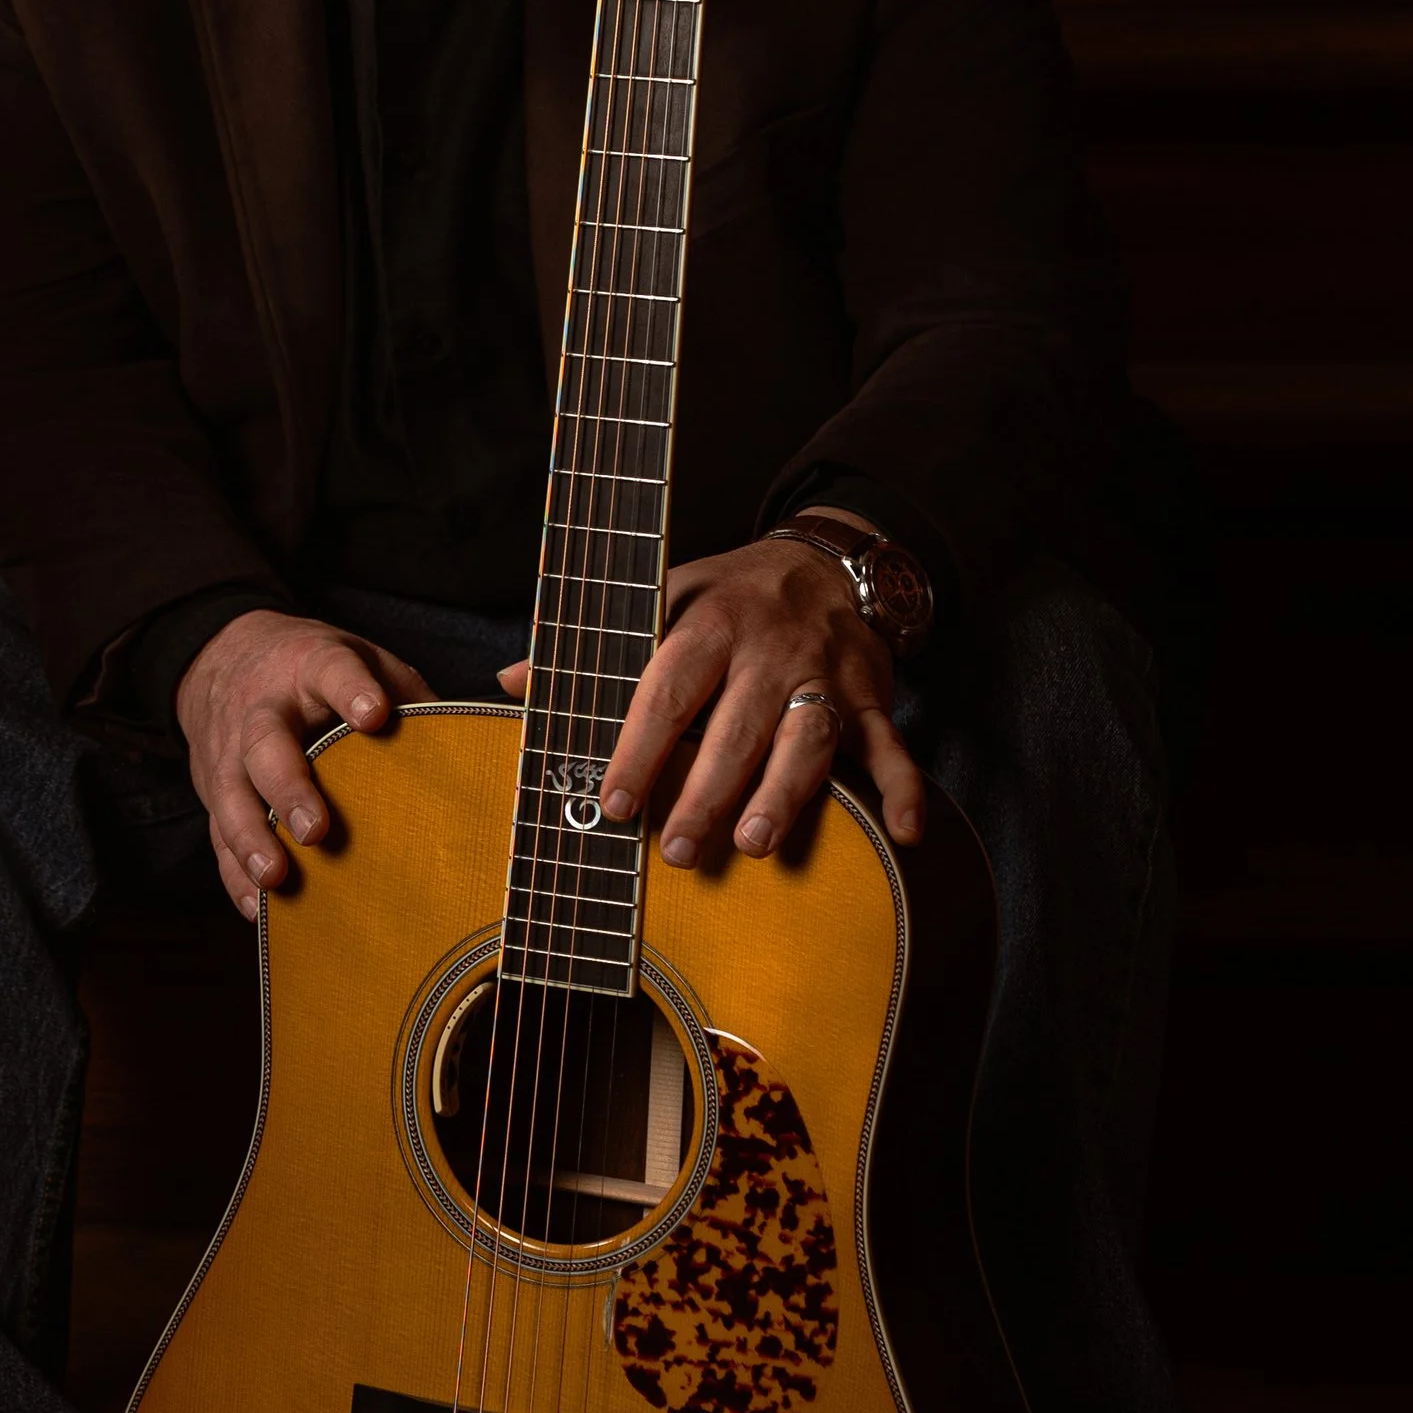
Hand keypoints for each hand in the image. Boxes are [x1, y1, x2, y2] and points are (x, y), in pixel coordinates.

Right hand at [177, 609, 431, 917]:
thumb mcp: (359, 656)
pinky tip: (258, 906)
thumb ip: (404, 694)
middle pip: (266, 744)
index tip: (374, 715)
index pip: (331, 671)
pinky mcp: (212, 788)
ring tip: (275, 876)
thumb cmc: (310, 670)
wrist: (223, 656)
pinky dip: (234, 873)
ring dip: (251, 840)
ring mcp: (230, 751)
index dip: (351, 691)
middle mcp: (264, 708)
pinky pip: (217, 835)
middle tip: (316, 830)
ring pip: (231, 795)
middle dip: (288, 787)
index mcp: (310, 666)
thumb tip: (467, 745)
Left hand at [497, 508, 923, 867]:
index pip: (669, 687)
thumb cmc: (723, 597)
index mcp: (708, 622)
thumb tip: (508, 681)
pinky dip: (904, 789)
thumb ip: (589, 648)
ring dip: (787, 792)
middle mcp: (769, 650)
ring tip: (756, 843)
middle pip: (739, 725)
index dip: (640, 745)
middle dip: (708, 790)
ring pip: (809, 737)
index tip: (613, 801)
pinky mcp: (871, 697)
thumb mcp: (656, 599)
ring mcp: (824, 675)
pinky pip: (893, 745)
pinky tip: (902, 833)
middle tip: (677, 851)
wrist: (821, 561)